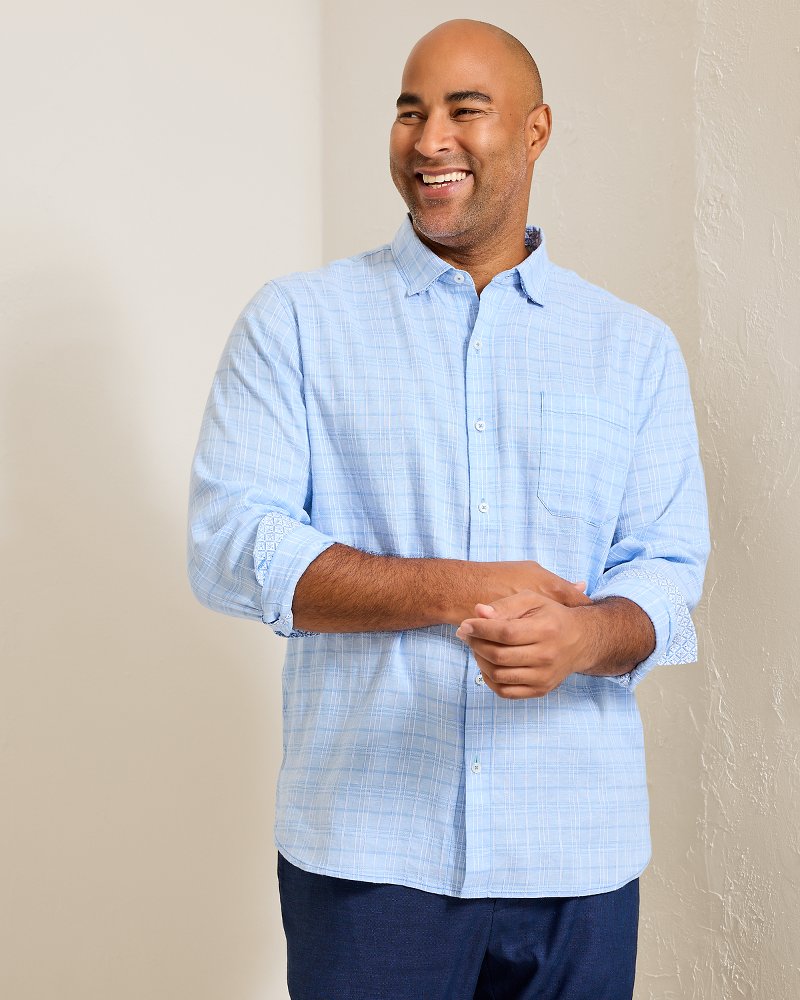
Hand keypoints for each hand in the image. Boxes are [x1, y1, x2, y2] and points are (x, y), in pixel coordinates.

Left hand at [455, 589, 597, 698]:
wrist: (580, 641)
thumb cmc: (551, 616)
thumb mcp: (532, 600)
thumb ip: (505, 605)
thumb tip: (479, 612)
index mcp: (546, 630)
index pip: (505, 633)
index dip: (480, 629)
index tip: (465, 625)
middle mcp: (547, 656)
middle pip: (499, 655)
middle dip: (476, 644)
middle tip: (467, 635)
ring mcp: (544, 677)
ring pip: (498, 675)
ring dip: (480, 661)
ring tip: (477, 647)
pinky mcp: (540, 690)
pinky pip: (505, 692)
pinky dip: (489, 679)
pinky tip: (487, 664)